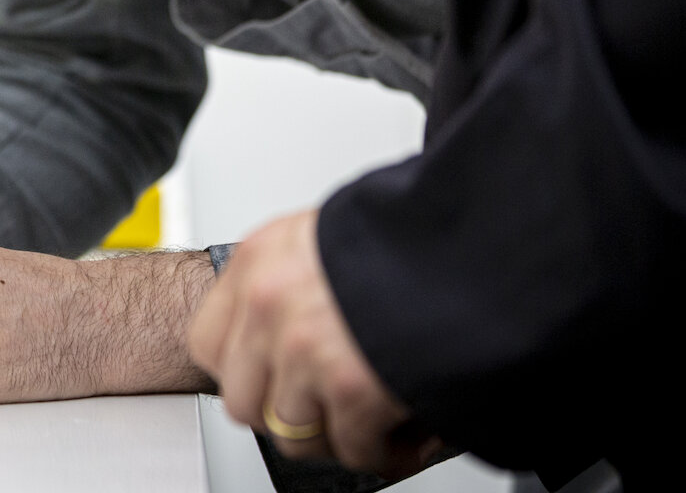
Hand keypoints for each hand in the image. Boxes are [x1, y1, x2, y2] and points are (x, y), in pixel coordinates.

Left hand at [187, 209, 440, 475]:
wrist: (479, 242)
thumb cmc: (412, 237)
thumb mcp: (325, 238)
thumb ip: (292, 281)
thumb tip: (282, 333)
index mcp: (259, 260)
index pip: (206, 342)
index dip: (242, 370)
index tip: (267, 378)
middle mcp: (270, 303)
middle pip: (243, 400)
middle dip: (286, 411)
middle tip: (323, 407)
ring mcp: (305, 348)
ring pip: (293, 433)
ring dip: (336, 433)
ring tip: (368, 418)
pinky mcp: (351, 388)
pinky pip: (351, 449)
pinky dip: (383, 449)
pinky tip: (403, 428)